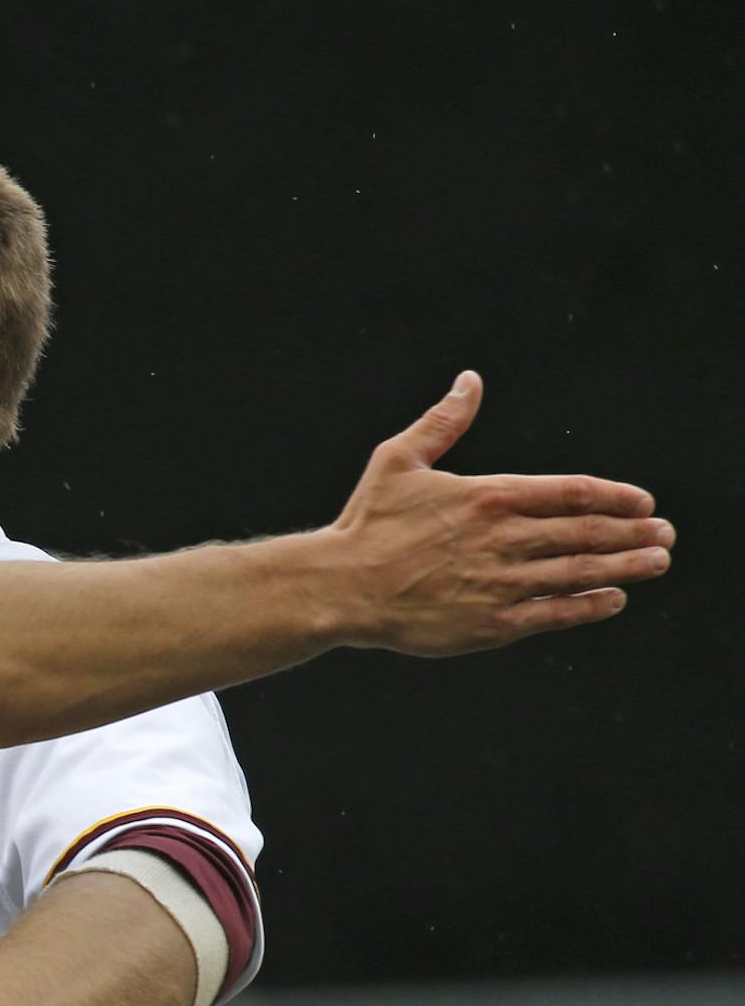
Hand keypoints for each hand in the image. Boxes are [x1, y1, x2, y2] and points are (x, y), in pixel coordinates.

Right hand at [325, 371, 673, 653]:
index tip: (642, 502)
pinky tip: (614, 599)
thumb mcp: (398, 460)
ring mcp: (500, 584)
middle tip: (664, 533)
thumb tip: (470, 381)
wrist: (340, 586)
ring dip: (626, 566)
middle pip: (587, 533)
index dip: (615, 497)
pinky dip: (589, 607)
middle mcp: (503, 539)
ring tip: (655, 561)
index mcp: (488, 496)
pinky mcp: (490, 624)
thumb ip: (443, 421)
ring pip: (579, 573)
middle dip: (634, 532)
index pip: (572, 493)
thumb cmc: (367, 522)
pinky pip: (554, 614)